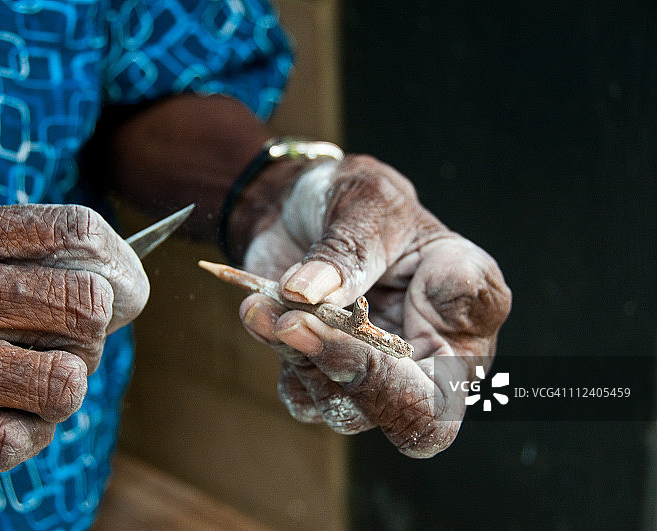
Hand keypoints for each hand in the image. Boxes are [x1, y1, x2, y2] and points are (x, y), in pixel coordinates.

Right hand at [0, 202, 148, 471]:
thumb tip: (112, 277)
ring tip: (38, 378)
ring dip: (67, 385)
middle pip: (84, 307)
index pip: (74, 232)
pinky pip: (19, 440)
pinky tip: (8, 416)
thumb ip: (13, 247)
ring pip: (63, 382)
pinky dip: (30, 433)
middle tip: (70, 335)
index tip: (121, 282)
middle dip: (93, 327)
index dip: (118, 259)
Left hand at [240, 155, 510, 456]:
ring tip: (267, 300)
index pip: (451, 389)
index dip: (404, 379)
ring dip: (299, 355)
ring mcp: (376, 376)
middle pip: (404, 418)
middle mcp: (429, 361)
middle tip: (294, 321)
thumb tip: (306, 295)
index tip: (355, 316)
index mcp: (467, 322)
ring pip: (343, 410)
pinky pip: (302, 395)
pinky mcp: (325, 376)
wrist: (307, 207)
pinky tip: (262, 309)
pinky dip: (279, 356)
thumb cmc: (361, 199)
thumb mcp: (367, 202)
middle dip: (345, 371)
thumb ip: (348, 250)